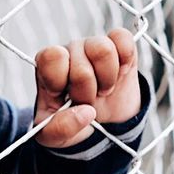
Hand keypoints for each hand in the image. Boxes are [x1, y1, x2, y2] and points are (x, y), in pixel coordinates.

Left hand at [33, 28, 141, 148]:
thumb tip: (86, 112)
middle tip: (86, 99)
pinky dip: (125, 60)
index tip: (61, 97)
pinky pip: (122, 38)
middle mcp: (69, 50)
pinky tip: (120, 74)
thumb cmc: (72, 122)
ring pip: (103, 49)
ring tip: (103, 89)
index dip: (60, 81)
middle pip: (81, 68)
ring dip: (107, 79)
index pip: (52, 56)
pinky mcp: (119, 45)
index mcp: (47, 66)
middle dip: (87, 93)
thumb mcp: (54, 136)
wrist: (102, 123)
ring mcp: (94, 45)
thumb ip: (60, 128)